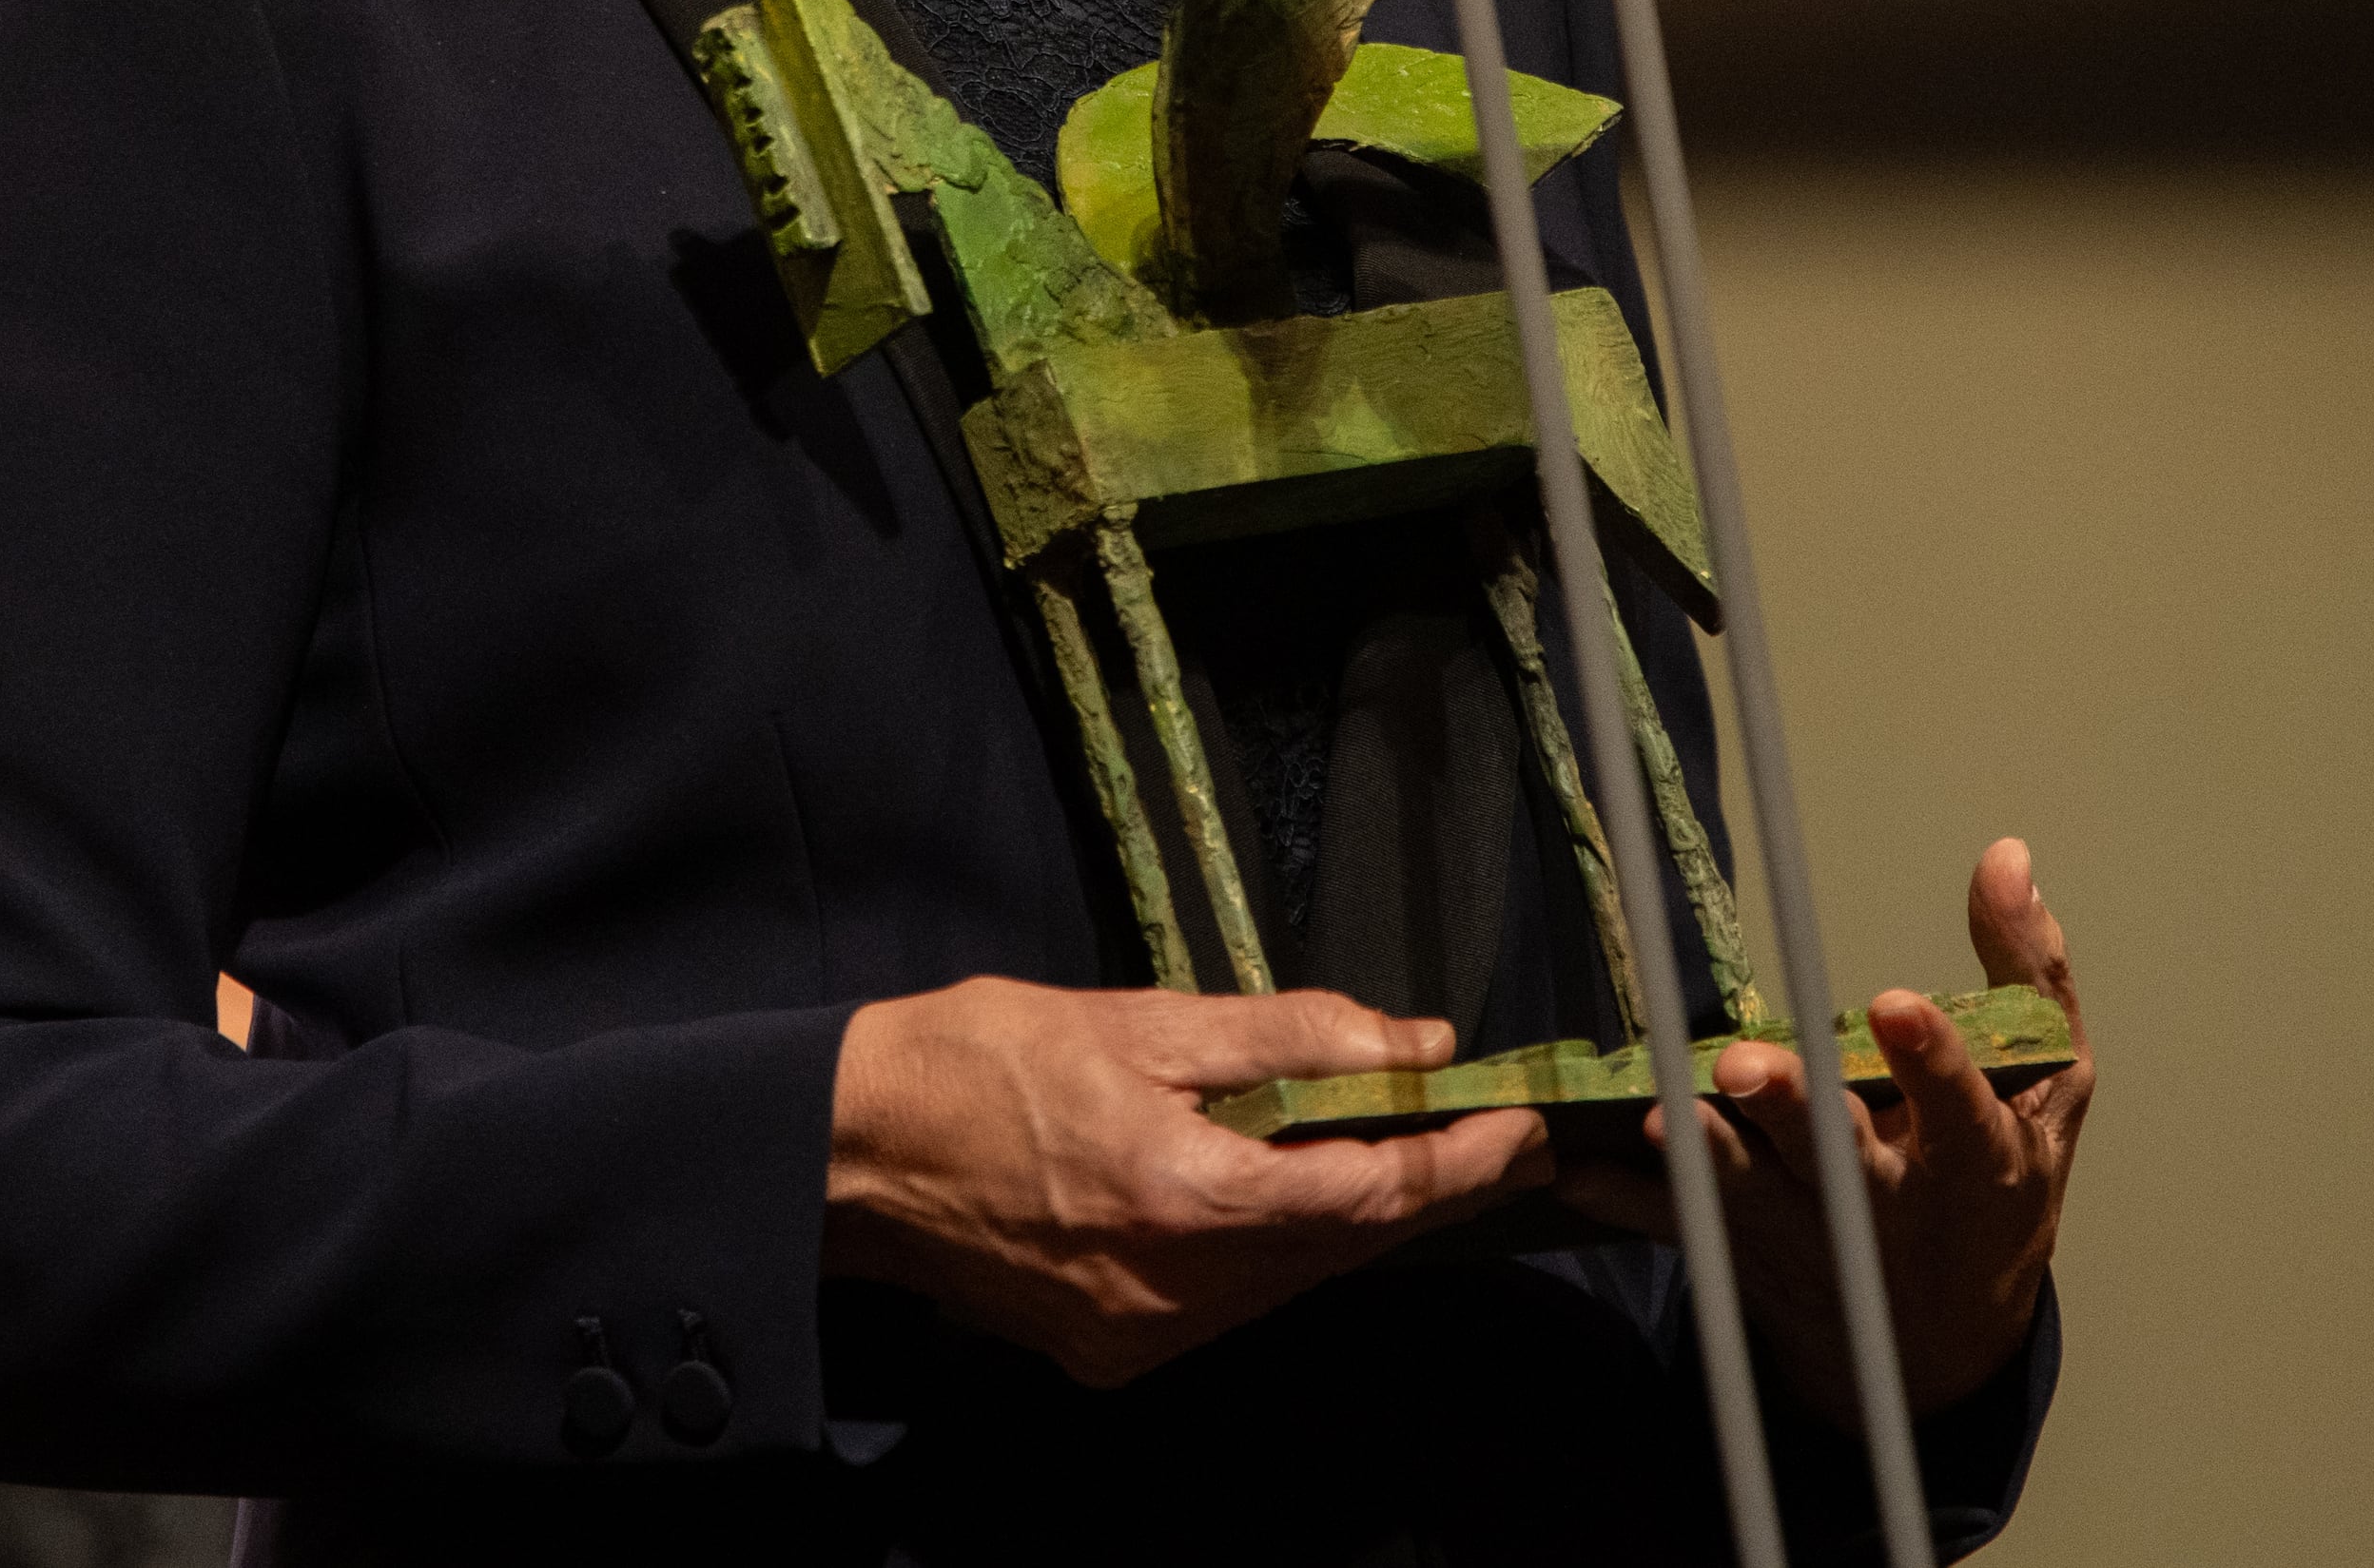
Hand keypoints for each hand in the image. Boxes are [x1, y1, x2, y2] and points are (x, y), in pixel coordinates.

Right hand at [822, 976, 1552, 1384]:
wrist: (852, 1152)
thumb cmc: (983, 1062)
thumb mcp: (1145, 1019)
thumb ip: (1291, 1037)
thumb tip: (1413, 1041)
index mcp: (1187, 1198)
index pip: (1372, 1195)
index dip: (1460, 1160)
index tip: (1521, 1126)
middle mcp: (1174, 1291)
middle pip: (1343, 1249)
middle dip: (1422, 1189)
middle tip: (1488, 1133)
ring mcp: (1140, 1336)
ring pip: (1292, 1282)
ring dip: (1351, 1221)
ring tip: (1396, 1149)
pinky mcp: (1110, 1353)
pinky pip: (1229, 1304)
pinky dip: (1273, 1251)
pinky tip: (1283, 1194)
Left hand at [1559, 837, 2091, 1428]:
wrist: (1941, 1344)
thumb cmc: (1993, 1191)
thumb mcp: (2048, 1089)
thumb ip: (2029, 971)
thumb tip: (2004, 856)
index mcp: (1974, 1158)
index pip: (1959, 1105)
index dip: (1930, 1058)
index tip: (1894, 1006)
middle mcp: (1889, 1203)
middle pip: (1839, 1157)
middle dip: (1793, 1112)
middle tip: (1747, 1068)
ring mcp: (1812, 1232)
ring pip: (1754, 1192)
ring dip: (1708, 1156)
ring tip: (1667, 1118)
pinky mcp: (1749, 1252)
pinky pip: (1683, 1228)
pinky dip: (1632, 1202)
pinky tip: (1582, 1170)